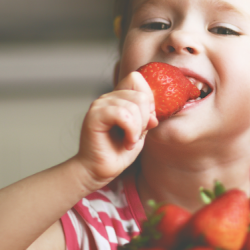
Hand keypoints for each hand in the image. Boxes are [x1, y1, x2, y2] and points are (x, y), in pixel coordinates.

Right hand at [75, 71, 157, 187]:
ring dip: (138, 128)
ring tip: (129, 141)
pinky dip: (131, 130)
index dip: (148, 101)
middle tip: (135, 135)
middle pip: (141, 95)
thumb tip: (154, 114)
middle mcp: (108, 98)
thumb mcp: (140, 131)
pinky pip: (122, 114)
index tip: (144, 122)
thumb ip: (147, 117)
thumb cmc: (118, 152)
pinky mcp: (94, 116)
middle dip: (145, 119)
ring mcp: (99, 105)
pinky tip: (127, 142)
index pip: (137, 79)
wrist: (99, 170)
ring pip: (134, 105)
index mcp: (118, 98)